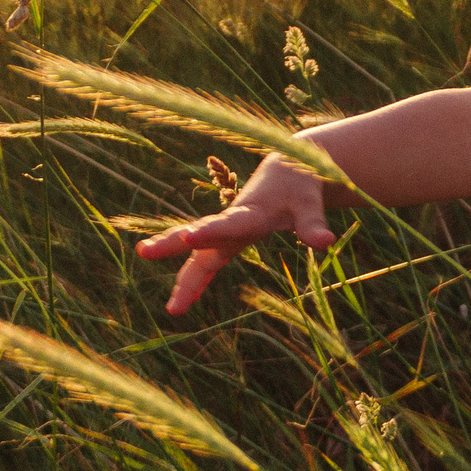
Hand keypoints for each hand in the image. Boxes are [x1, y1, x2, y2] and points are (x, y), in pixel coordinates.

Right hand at [135, 153, 336, 314]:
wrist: (288, 170)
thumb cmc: (299, 186)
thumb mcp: (310, 202)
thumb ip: (313, 223)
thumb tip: (325, 242)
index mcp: (253, 211)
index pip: (229, 222)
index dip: (211, 231)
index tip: (189, 235)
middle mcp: (233, 222)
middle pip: (202, 235)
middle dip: (174, 244)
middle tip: (145, 250)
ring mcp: (227, 233)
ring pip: (198, 252)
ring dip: (180, 271)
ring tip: (158, 290)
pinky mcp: (229, 241)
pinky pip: (207, 262)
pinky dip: (194, 279)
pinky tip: (180, 301)